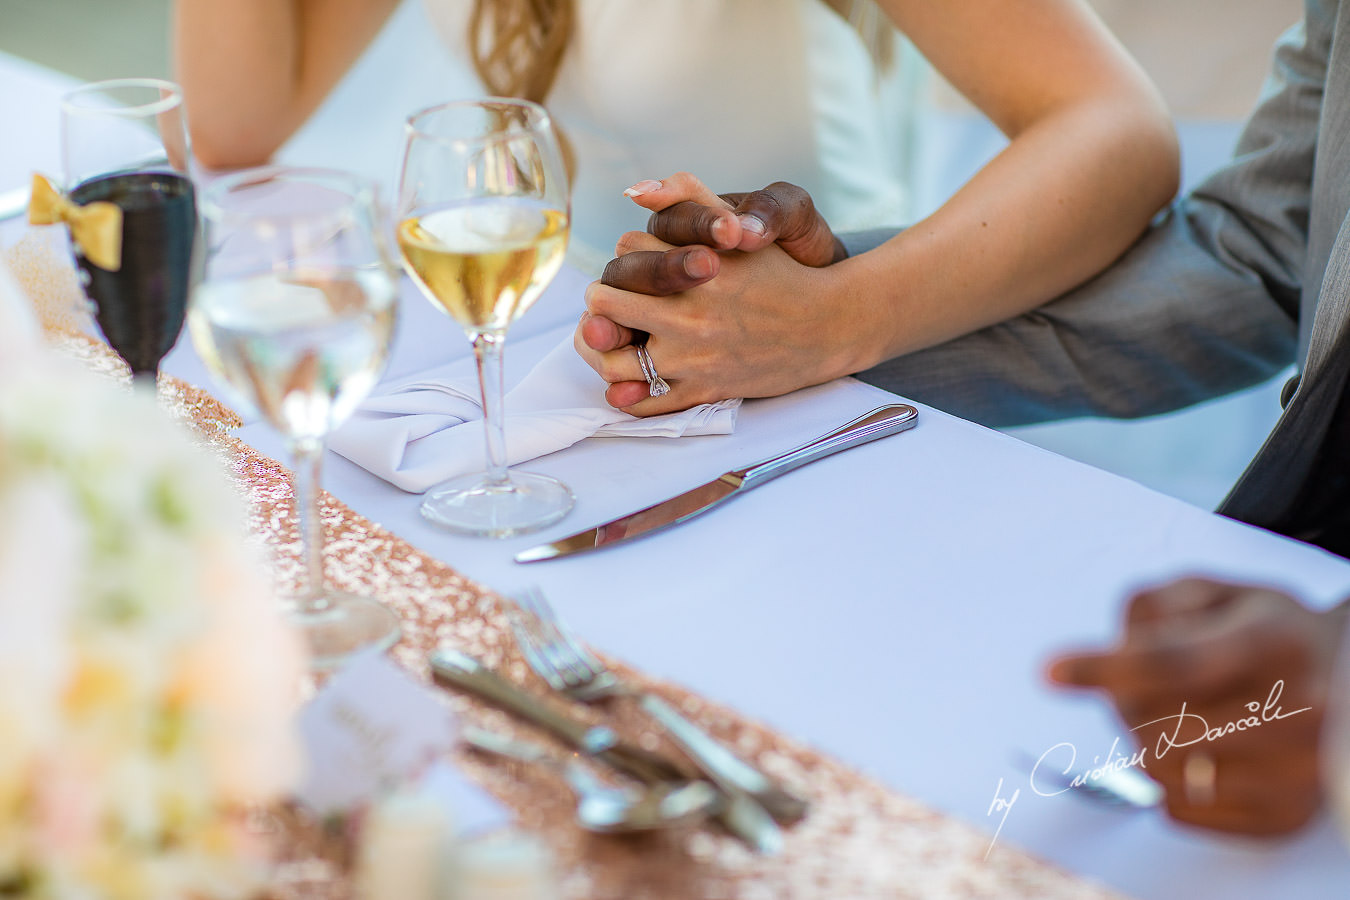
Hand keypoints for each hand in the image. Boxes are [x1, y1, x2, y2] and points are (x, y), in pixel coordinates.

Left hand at [576, 173, 847, 412]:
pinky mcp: (701, 392)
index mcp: (696, 269)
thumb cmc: (782, 275)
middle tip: (614, 301)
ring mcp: (693, 358)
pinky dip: (626, 393)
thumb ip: (692, 198)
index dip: (630, 256)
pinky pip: (641, 402)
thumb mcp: (740, 228)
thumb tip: (636, 190)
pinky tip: (631, 378)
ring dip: (606, 346)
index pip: (626, 252)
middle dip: (605, 297)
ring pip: (611, 357)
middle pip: (605, 301)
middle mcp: (689, 314)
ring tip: (616, 338)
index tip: (641, 265)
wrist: (827, 327)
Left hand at [1048, 578, 1347, 835]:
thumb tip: (1111, 654)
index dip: (1103, 667)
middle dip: (1125, 702)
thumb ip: (1153, 607)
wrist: (1348, 677)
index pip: (1172, 662)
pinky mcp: (1286, 819)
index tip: (1048, 671)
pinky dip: (1168, 781)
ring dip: (1143, 742)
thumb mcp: (1214, 591)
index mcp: (1275, 641)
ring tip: (1177, 713)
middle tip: (1143, 683)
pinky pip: (1180, 811)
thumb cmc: (1263, 627)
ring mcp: (1299, 773)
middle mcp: (1300, 711)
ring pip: (1162, 771)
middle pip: (1155, 724)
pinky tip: (1199, 750)